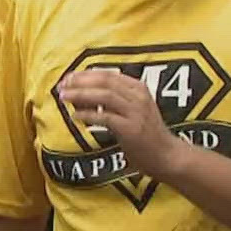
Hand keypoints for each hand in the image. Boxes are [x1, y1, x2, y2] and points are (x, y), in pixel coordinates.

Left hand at [57, 70, 181, 181]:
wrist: (168, 156)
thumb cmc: (148, 135)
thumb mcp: (135, 109)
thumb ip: (113, 100)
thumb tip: (81, 94)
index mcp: (139, 88)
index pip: (107, 74)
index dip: (85, 74)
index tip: (68, 78)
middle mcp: (138, 97)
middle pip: (105, 81)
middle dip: (80, 82)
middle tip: (62, 86)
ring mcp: (136, 113)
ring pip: (104, 96)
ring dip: (81, 95)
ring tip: (63, 97)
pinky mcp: (131, 129)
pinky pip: (105, 118)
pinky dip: (88, 115)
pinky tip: (76, 116)